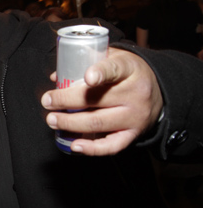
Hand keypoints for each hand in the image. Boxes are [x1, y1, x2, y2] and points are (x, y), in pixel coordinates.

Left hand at [41, 47, 162, 155]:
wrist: (159, 93)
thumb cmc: (128, 74)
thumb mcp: (115, 59)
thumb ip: (87, 62)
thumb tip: (56, 76)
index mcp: (131, 70)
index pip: (115, 69)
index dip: (101, 72)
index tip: (87, 77)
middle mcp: (135, 94)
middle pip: (97, 99)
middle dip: (66, 101)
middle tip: (47, 101)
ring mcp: (135, 117)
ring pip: (98, 123)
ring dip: (70, 123)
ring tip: (52, 120)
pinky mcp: (133, 135)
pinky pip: (111, 146)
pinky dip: (92, 148)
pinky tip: (74, 145)